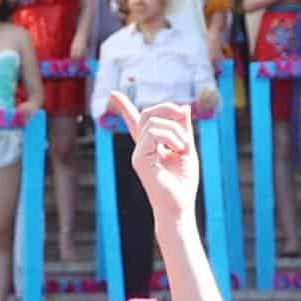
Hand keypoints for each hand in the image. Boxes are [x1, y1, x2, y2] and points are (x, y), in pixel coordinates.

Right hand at [127, 99, 202, 220]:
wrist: (179, 207)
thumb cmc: (184, 183)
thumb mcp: (186, 148)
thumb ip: (183, 129)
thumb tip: (184, 107)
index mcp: (150, 146)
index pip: (135, 123)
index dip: (124, 107)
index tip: (113, 94)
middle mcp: (141, 148)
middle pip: (148, 113)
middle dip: (168, 108)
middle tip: (184, 115)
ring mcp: (138, 153)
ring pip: (153, 121)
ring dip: (175, 129)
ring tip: (184, 147)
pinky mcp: (139, 159)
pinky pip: (155, 133)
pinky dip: (172, 137)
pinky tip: (179, 150)